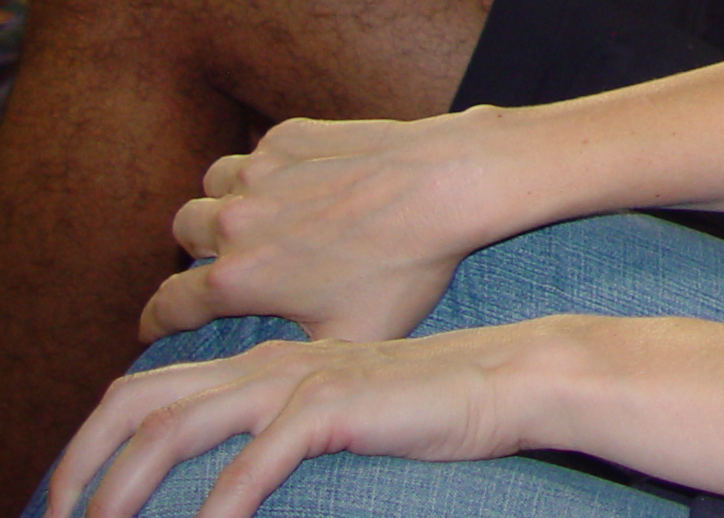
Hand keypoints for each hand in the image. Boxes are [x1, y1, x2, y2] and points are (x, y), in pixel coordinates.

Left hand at [48, 325, 543, 517]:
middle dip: (81, 466)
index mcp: (258, 363)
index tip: (72, 501)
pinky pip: (256, 459)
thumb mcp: (336, 411)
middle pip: (137, 400)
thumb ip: (280, 427)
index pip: (145, 391)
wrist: (507, 374)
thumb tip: (228, 484)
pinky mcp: (334, 403)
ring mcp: (297, 378)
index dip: (91, 445)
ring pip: (175, 425)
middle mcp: (264, 363)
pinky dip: (220, 504)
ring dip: (124, 488)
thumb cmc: (429, 401)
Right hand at [143, 113, 496, 346]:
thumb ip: (293, 360)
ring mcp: (260, 171)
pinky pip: (257, 153)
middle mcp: (234, 221)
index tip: (157, 325)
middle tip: (226, 263)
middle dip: (196, 253)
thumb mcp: (350, 339)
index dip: (157, 321)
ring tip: (254, 219)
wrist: (444, 185)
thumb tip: (269, 377)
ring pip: (211, 186)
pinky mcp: (290, 135)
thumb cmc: (405, 267)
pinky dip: (266, 168)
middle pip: (184, 236)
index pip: (167, 305)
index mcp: (237, 280)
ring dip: (223, 203)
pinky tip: (299, 182)